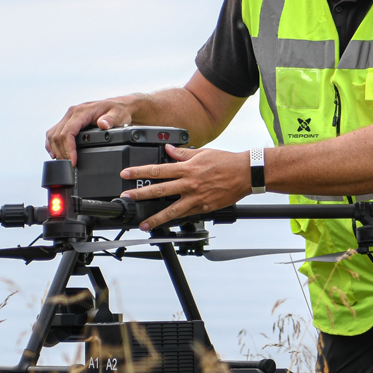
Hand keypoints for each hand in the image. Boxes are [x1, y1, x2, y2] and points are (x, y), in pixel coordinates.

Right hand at [46, 97, 140, 161]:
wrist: (116, 106)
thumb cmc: (117, 111)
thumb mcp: (118, 115)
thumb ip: (111, 120)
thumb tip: (103, 124)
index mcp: (81, 111)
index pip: (68, 132)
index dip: (68, 149)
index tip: (73, 162)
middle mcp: (72, 113)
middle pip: (58, 135)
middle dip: (62, 153)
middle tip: (69, 167)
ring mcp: (68, 117)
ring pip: (52, 135)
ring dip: (56, 150)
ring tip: (64, 163)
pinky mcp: (67, 121)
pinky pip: (53, 133)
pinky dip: (51, 145)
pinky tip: (55, 154)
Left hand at [120, 143, 251, 228]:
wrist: (245, 174)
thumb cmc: (226, 162)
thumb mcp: (202, 153)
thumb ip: (182, 153)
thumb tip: (168, 149)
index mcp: (187, 168)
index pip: (158, 170)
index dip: (140, 172)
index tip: (127, 174)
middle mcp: (189, 184)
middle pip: (159, 190)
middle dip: (140, 194)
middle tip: (127, 197)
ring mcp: (196, 198)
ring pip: (171, 210)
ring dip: (155, 217)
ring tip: (143, 223)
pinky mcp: (203, 208)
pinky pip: (186, 215)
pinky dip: (174, 219)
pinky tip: (165, 223)